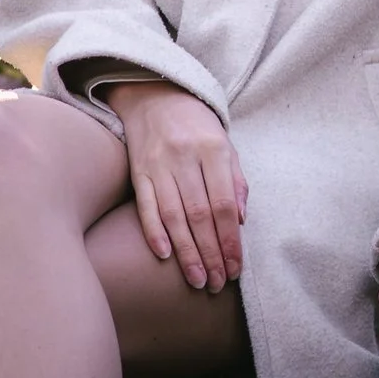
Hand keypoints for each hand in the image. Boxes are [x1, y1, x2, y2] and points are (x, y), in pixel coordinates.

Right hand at [109, 79, 247, 290]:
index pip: (224, 205)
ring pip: (173, 216)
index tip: (235, 267)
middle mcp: (185, 157)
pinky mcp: (137, 170)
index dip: (230, 241)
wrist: (154, 94)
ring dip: (186, 253)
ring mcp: (158, 164)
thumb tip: (241, 220)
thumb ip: (236, 181)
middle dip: (211, 254)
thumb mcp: (225, 145)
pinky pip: (146, 205)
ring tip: (198, 280)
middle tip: (218, 283)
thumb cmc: (197, 125)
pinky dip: (154, 232)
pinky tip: (164, 256)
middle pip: (200, 215)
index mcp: (213, 149)